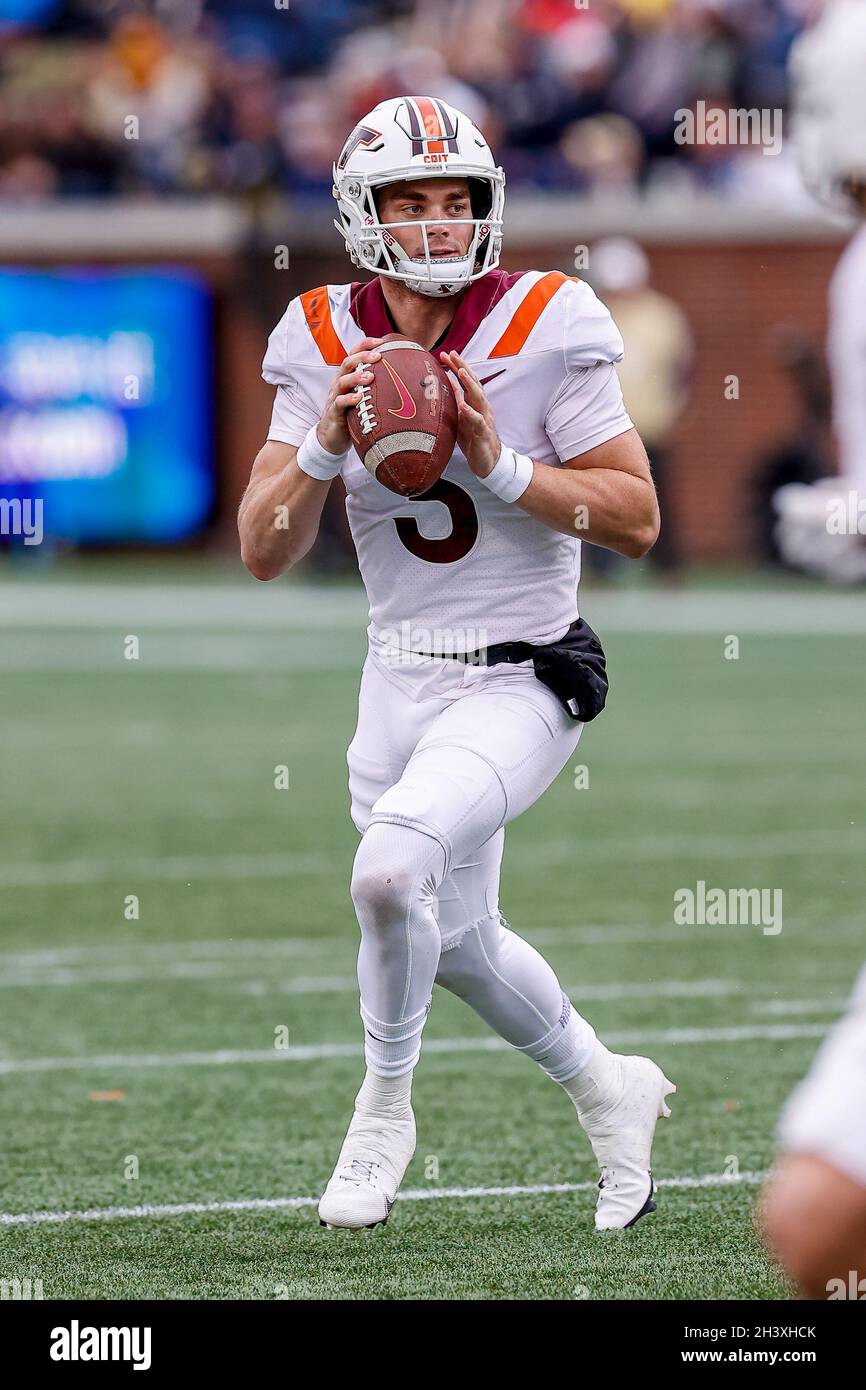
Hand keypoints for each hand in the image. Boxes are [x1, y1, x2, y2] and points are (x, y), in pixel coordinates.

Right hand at [317, 338, 386, 454]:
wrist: (332, 438)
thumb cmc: (352, 416)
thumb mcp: (364, 399)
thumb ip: (377, 388)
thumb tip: (406, 382)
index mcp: (348, 377)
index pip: (353, 355)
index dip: (365, 345)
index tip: (381, 341)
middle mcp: (340, 384)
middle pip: (347, 363)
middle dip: (362, 357)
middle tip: (378, 356)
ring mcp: (335, 398)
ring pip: (342, 381)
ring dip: (356, 377)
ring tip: (370, 376)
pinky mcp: (334, 413)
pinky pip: (339, 403)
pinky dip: (348, 399)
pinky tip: (359, 398)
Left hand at [439, 351, 500, 478]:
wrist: (488, 462)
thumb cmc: (473, 439)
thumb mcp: (461, 417)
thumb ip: (456, 401)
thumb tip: (445, 384)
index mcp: (475, 403)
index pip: (467, 380)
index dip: (457, 366)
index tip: (445, 353)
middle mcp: (481, 408)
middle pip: (474, 383)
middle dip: (463, 367)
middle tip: (452, 353)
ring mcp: (484, 419)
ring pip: (479, 398)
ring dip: (470, 384)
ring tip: (460, 372)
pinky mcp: (483, 434)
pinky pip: (478, 421)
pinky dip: (470, 412)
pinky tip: (463, 405)